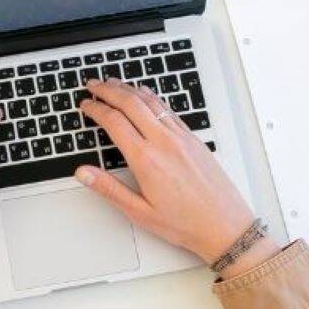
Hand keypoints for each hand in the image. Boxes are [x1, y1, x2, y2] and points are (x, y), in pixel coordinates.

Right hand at [75, 79, 279, 279]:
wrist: (225, 225)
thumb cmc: (185, 223)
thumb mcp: (140, 212)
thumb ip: (109, 189)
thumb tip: (83, 173)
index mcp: (147, 160)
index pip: (114, 122)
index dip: (95, 109)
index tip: (85, 105)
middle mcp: (164, 142)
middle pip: (131, 103)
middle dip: (108, 90)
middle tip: (93, 84)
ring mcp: (181, 137)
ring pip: (151, 101)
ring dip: (129, 88)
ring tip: (113, 83)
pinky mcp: (193, 139)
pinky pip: (168, 109)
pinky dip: (152, 97)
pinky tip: (145, 94)